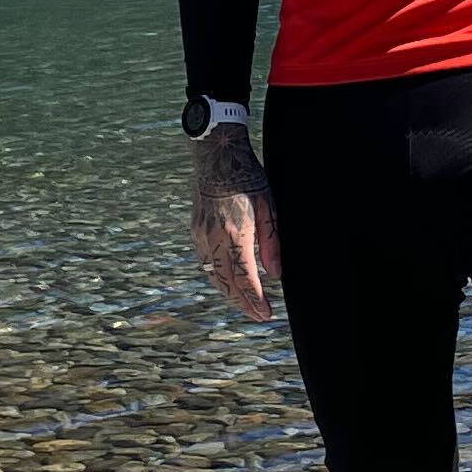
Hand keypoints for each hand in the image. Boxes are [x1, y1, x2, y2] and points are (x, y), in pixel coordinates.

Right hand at [190, 125, 281, 320]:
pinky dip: (218, 278)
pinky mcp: (195, 231)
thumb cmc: (246, 177)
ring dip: (229, 294)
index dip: (256, 300)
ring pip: (213, 277)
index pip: (245, 278)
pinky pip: (205, 264)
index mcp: (235, 233)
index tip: (266, 314)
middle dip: (243, 303)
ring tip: (246, 304)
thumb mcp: (268, 206)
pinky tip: (229, 282)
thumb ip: (272, 241)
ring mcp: (201, 236)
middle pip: (227, 284)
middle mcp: (214, 239)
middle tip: (259, 315)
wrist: (215, 156)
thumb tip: (275, 273)